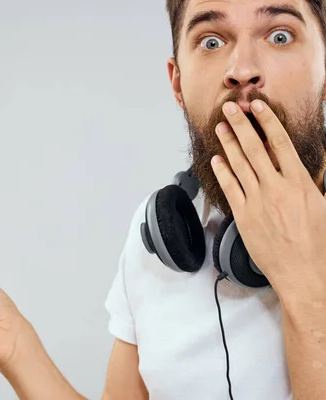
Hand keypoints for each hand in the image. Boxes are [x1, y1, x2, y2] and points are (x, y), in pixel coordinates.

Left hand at [210, 99, 325, 295]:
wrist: (304, 273)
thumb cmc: (319, 244)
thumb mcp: (323, 206)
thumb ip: (309, 183)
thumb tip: (298, 167)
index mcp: (300, 183)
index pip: (280, 143)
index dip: (267, 121)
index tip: (258, 106)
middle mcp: (276, 189)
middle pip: (254, 148)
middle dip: (241, 125)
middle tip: (230, 108)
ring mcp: (257, 202)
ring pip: (239, 165)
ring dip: (228, 144)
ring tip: (220, 127)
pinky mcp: (243, 216)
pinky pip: (230, 188)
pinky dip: (222, 172)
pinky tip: (216, 160)